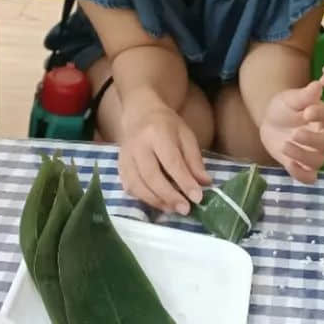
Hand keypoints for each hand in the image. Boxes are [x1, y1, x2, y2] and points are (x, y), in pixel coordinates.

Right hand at [119, 99, 210, 214]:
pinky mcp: (119, 167)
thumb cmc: (167, 124)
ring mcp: (125, 157)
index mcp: (158, 134)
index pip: (172, 162)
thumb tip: (204, 183)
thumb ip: (194, 160)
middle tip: (185, 209)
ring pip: (138, 185)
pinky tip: (158, 203)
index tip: (197, 198)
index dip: (184, 182)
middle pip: (152, 176)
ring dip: (157, 201)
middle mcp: (138, 146)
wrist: (139, 113)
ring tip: (173, 209)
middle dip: (170, 196)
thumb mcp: (186, 135)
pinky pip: (129, 188)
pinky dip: (144, 199)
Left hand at [260, 81, 323, 183]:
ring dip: (304, 156)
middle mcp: (323, 136)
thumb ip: (304, 95)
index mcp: (323, 116)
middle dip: (313, 140)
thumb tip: (318, 85)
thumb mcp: (290, 98)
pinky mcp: (302, 166)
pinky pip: (309, 177)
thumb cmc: (284, 107)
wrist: (270, 121)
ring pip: (320, 161)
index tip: (307, 112)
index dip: (320, 115)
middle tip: (295, 134)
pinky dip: (302, 175)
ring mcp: (313, 152)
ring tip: (285, 145)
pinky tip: (289, 164)